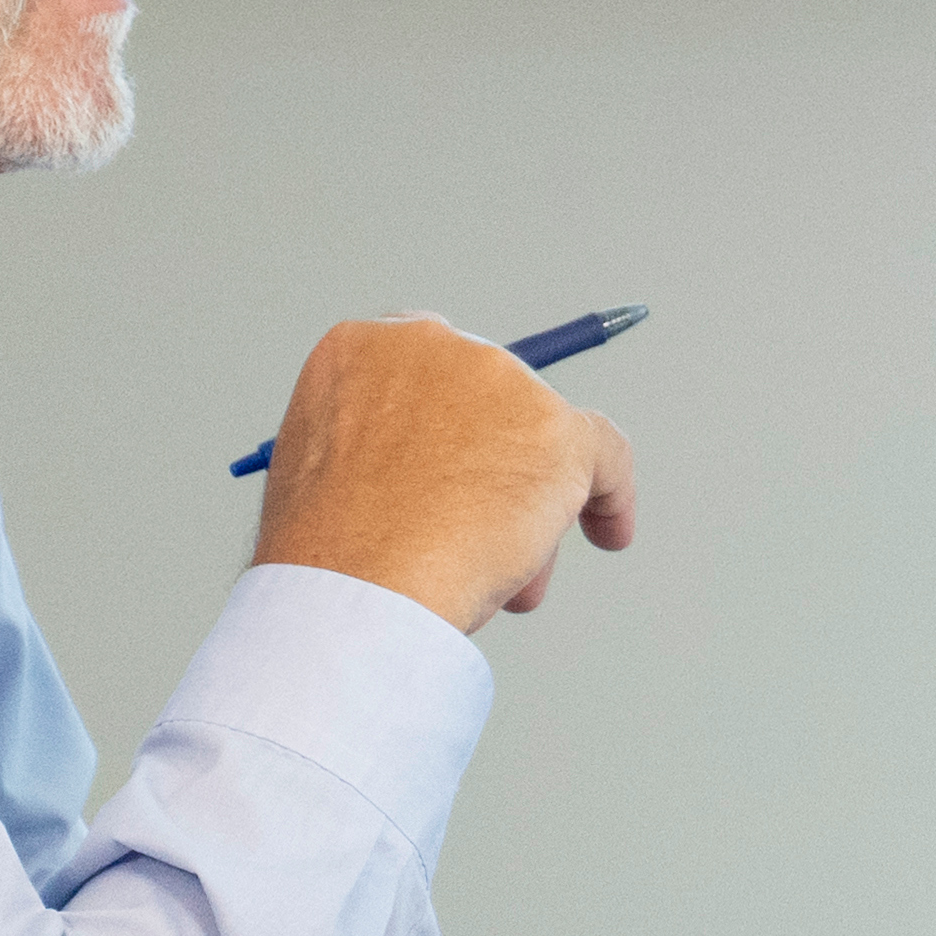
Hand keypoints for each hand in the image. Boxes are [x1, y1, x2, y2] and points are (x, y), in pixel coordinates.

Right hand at [244, 315, 637, 635]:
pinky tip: (608, 532)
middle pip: (490, 403)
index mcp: (362, 350)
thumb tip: (431, 472)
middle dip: (489, 468)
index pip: (428, 369)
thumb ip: (377, 450)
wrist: (355, 589)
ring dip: (529, 506)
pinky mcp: (556, 431)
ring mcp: (499, 383)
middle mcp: (434, 346)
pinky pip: (605, 455)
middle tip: (477, 530)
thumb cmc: (332, 556)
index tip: (461, 454)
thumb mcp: (325, 476)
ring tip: (502, 573)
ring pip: (539, 442)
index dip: (450, 419)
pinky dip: (611, 497)